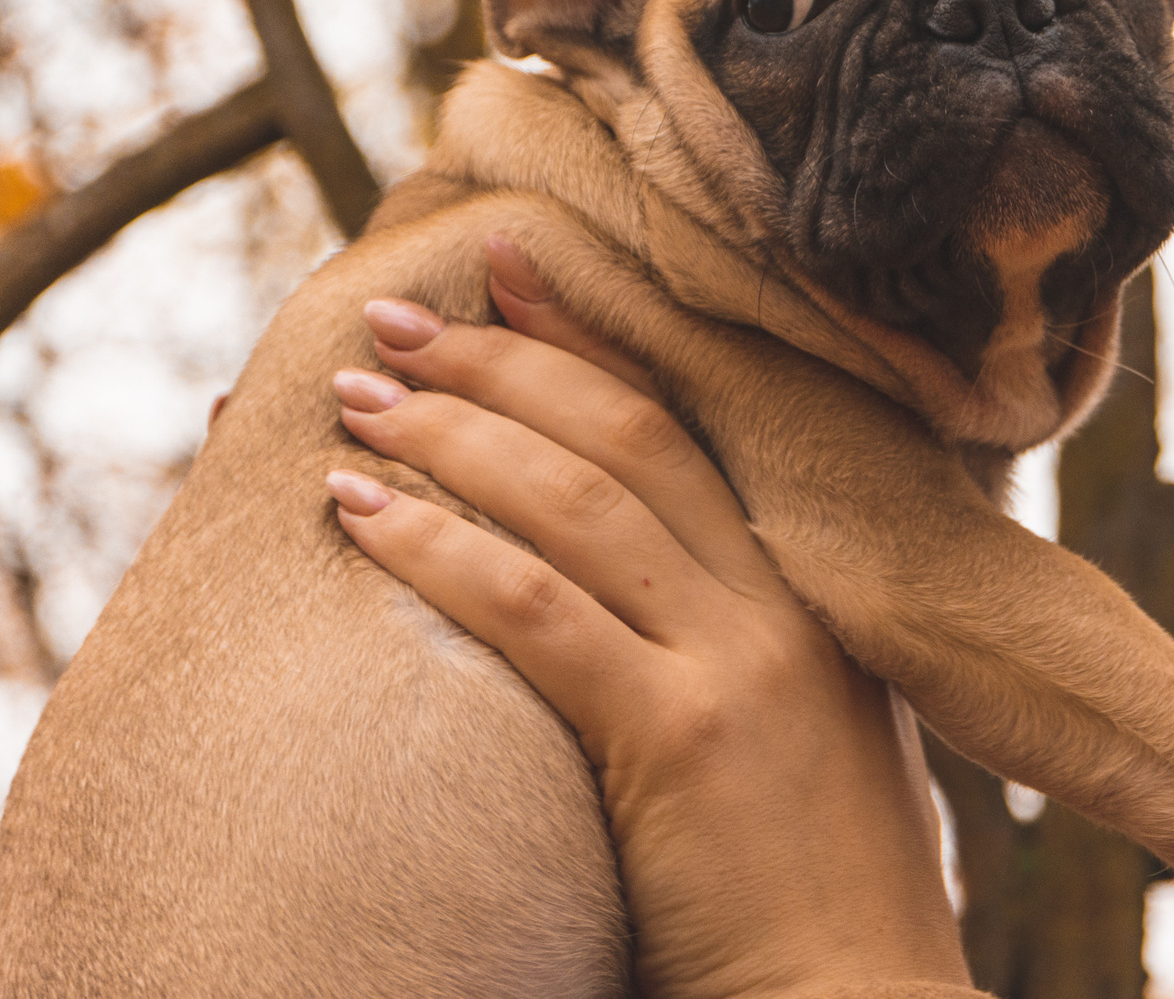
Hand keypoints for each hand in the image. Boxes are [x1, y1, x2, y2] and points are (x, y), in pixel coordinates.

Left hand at [325, 236, 972, 998]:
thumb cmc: (819, 901)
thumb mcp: (810, 744)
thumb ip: (750, 661)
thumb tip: (652, 610)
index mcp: (810, 598)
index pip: (692, 426)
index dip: (594, 339)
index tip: (512, 271)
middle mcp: (780, 605)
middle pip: (627, 435)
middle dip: (502, 361)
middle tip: (392, 316)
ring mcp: (738, 662)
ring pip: (578, 499)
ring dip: (452, 434)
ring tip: (355, 401)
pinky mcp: (682, 735)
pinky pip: (538, 610)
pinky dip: (441, 549)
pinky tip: (361, 515)